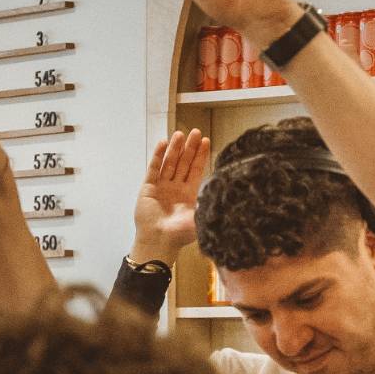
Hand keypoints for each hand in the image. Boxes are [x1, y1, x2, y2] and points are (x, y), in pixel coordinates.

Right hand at [131, 130, 211, 263]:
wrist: (159, 242)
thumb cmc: (179, 235)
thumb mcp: (199, 218)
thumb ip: (209, 205)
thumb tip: (227, 194)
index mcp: (188, 194)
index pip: (196, 170)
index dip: (201, 155)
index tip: (206, 141)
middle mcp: (175, 188)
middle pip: (183, 162)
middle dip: (189, 147)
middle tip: (195, 131)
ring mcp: (161, 187)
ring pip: (169, 163)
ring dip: (175, 148)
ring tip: (180, 134)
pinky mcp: (148, 188)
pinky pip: (154, 168)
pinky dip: (158, 156)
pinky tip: (163, 144)